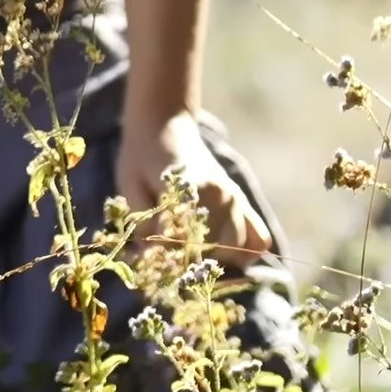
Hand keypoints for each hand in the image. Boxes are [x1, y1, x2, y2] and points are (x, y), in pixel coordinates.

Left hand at [118, 107, 274, 266]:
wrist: (164, 126)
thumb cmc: (142, 157)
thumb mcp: (131, 186)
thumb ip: (143, 222)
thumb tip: (151, 258)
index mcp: (193, 189)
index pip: (187, 241)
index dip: (167, 259)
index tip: (150, 261)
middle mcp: (222, 196)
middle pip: (219, 251)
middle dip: (193, 265)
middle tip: (169, 263)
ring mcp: (236, 199)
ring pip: (241, 250)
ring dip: (218, 261)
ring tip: (191, 258)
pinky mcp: (241, 203)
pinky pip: (259, 239)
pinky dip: (245, 253)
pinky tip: (221, 254)